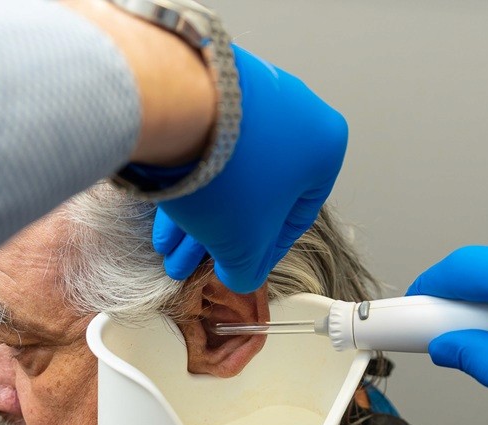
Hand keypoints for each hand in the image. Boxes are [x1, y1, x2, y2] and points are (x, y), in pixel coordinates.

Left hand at [153, 44, 347, 293]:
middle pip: (255, 193)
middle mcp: (294, 111)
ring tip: (170, 249)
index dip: (266, 252)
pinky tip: (164, 216)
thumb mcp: (244, 242)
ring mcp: (250, 95)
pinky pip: (202, 146)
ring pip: (225, 172)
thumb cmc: (228, 173)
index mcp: (324, 145)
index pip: (298, 214)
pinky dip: (185, 183)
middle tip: (193, 263)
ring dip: (197, 216)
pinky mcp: (208, 85)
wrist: (180, 109)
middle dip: (219, 236)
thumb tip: (240, 275)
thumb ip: (248, 267)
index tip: (243, 266)